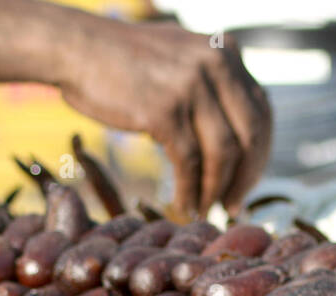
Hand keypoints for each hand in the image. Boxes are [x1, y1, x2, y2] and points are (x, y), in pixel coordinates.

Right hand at [56, 19, 271, 218]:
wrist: (74, 47)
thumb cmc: (123, 61)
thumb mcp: (181, 58)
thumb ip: (212, 86)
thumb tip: (235, 136)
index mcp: (225, 52)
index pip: (261, 111)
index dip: (259, 154)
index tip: (248, 182)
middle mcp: (216, 64)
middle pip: (251, 135)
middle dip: (246, 178)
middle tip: (234, 205)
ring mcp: (192, 86)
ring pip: (223, 154)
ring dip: (217, 189)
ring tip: (207, 209)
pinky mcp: (165, 110)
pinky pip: (189, 163)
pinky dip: (190, 190)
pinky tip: (184, 204)